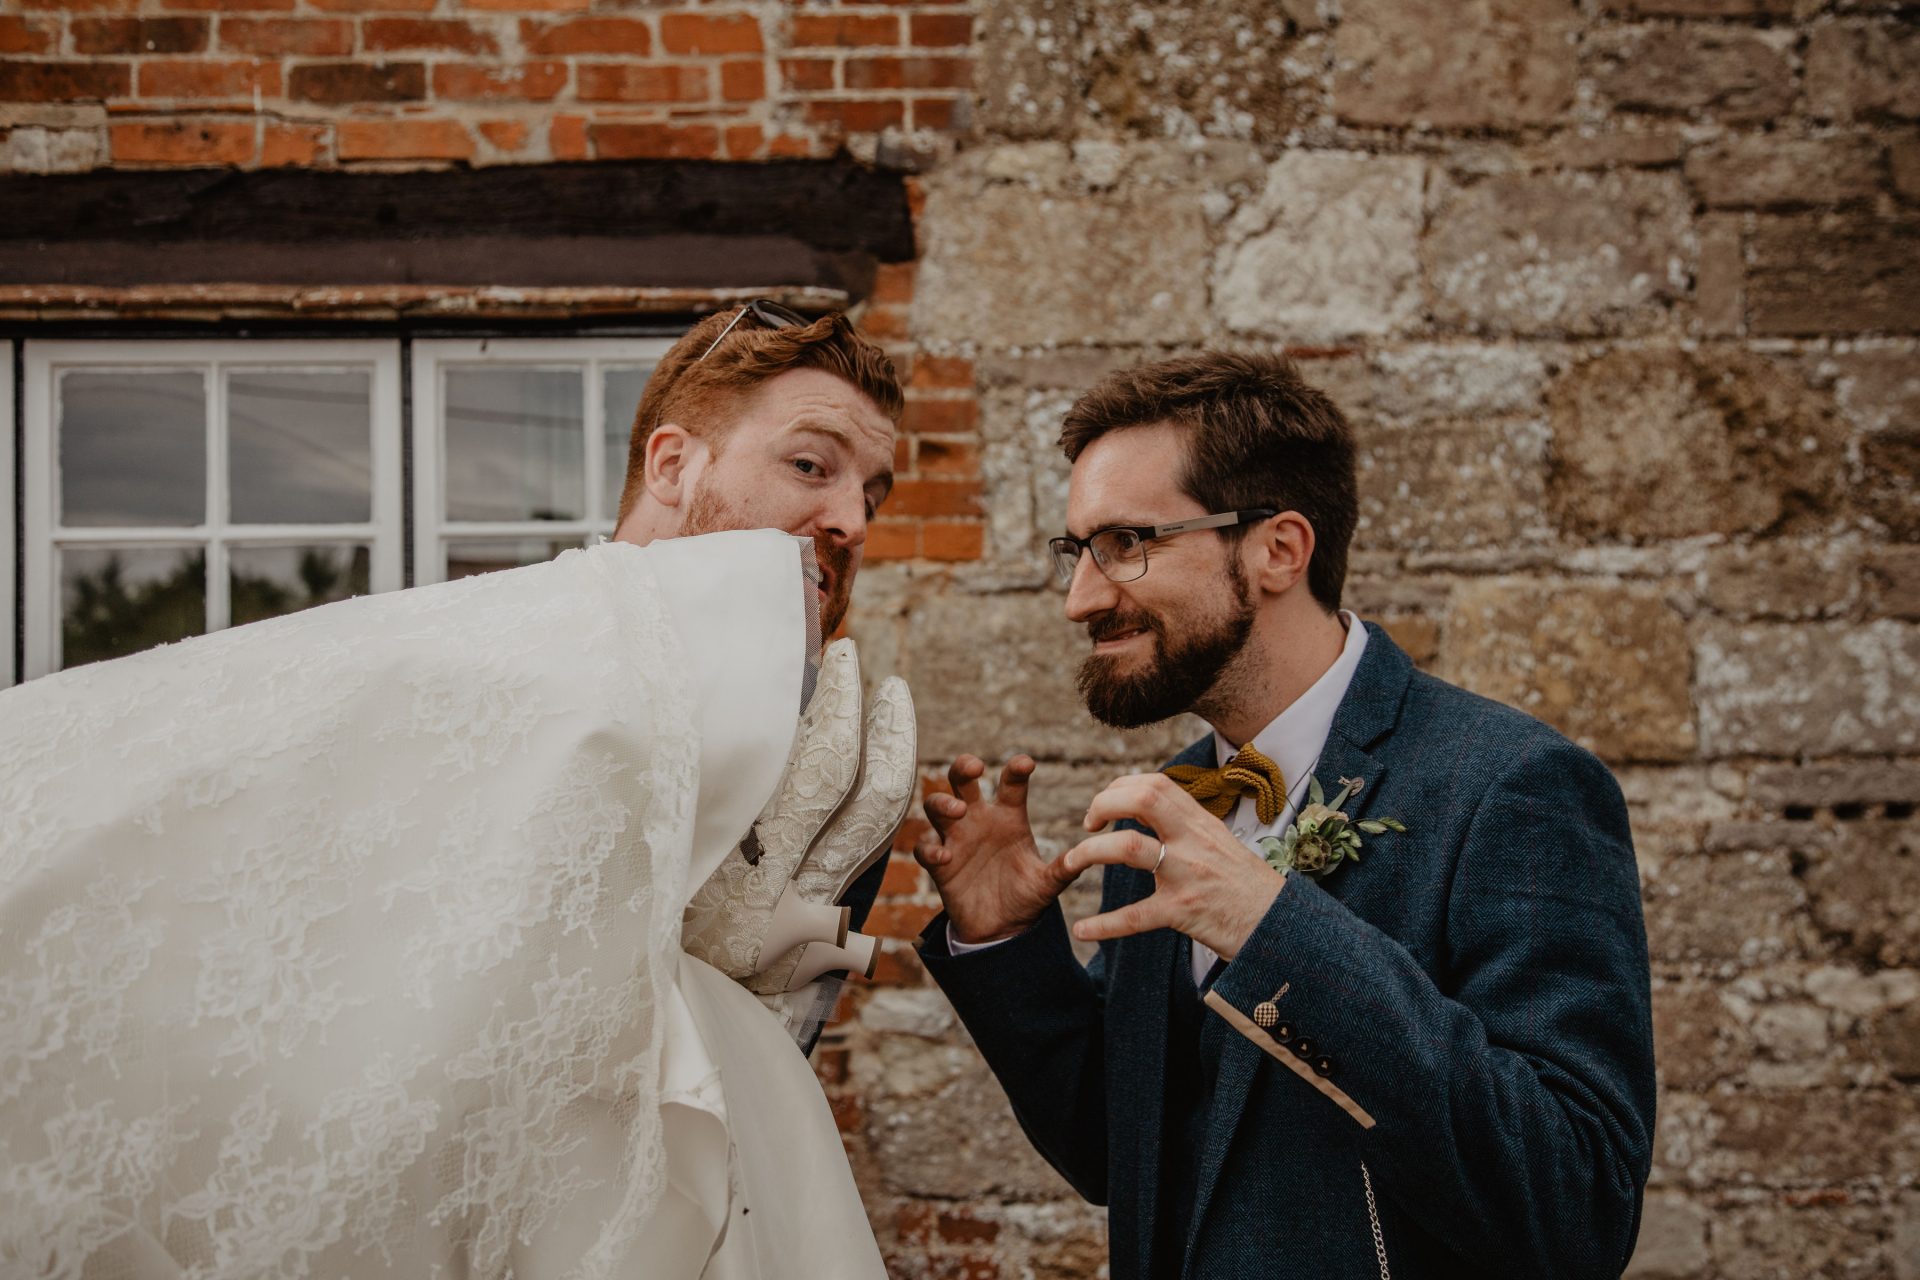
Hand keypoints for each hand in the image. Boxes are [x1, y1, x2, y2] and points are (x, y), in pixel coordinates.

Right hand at [914, 754, 1079, 944]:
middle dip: (964, 767)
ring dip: (943, 802)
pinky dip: (930, 849)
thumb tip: (1086, 857)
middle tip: (975, 768)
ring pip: (937, 805)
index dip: (1016, 769)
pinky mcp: (939, 864)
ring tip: (958, 811)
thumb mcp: (1047, 884)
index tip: (1026, 764)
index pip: (1010, 783)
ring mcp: (956, 839)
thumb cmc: (1025, 897)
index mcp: (1009, 817)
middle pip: (962, 781)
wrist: (1001, 930)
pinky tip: (945, 857)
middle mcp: (979, 821)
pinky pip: (925, 847)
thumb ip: (1063, 869)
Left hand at [1061, 772, 1286, 960]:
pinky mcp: (1182, 913)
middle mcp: (1193, 842)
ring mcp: (1186, 875)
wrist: (1279, 926)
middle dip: (1103, 804)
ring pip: (1128, 848)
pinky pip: (1135, 917)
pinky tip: (1082, 929)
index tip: (1105, 806)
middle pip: (1141, 800)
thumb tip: (1152, 807)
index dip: (1120, 787)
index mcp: (1201, 823)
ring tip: (1070, 863)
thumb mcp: (1221, 843)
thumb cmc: (1247, 886)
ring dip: (1090, 852)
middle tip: (1087, 824)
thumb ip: (1187, 826)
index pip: (1155, 784)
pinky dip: (1104, 924)